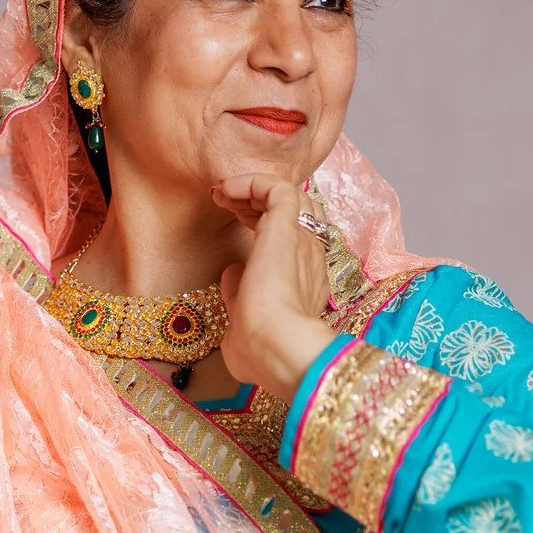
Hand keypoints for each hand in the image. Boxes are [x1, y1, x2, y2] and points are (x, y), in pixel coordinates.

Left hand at [213, 174, 337, 401]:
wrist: (276, 347)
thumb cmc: (261, 351)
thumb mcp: (245, 322)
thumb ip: (239, 296)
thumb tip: (232, 274)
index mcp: (304, 281)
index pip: (292, 237)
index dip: (261, 221)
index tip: (233, 217)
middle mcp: (309, 257)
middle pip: (295, 211)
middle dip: (257, 200)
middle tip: (225, 200)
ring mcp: (302, 241)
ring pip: (291, 195)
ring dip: (254, 187)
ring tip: (224, 192)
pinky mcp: (288, 227)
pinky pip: (278, 188)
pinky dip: (252, 181)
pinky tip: (227, 190)